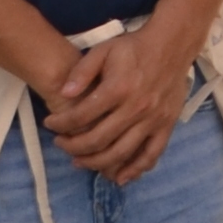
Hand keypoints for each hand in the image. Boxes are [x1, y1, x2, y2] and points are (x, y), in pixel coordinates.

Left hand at [39, 18, 189, 180]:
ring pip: (121, 153)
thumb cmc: (133, 48)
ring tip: (79, 162)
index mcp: (118, 88)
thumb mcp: (104, 50)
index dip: (61, 123)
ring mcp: (153, 120)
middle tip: (60, 145)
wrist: (172, 45)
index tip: (50, 124)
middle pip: (98, 140)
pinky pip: (151, 154)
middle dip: (73, 146)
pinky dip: (135, 170)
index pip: (82, 115)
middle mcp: (136, 108)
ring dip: (96, 163)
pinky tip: (120, 177)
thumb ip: (82, 71)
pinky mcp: (166, 126)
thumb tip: (63, 94)